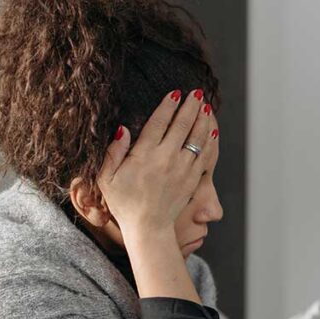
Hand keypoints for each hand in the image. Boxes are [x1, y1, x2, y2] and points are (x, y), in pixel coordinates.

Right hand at [97, 88, 213, 236]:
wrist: (148, 227)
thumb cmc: (124, 202)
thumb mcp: (107, 178)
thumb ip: (112, 152)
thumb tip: (123, 129)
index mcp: (144, 155)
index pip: (159, 122)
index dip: (168, 105)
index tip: (175, 93)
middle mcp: (166, 158)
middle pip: (182, 125)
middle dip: (190, 106)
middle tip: (196, 91)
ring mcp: (183, 168)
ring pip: (197, 137)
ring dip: (203, 119)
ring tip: (206, 105)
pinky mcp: (193, 179)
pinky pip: (206, 154)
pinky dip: (210, 139)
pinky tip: (212, 129)